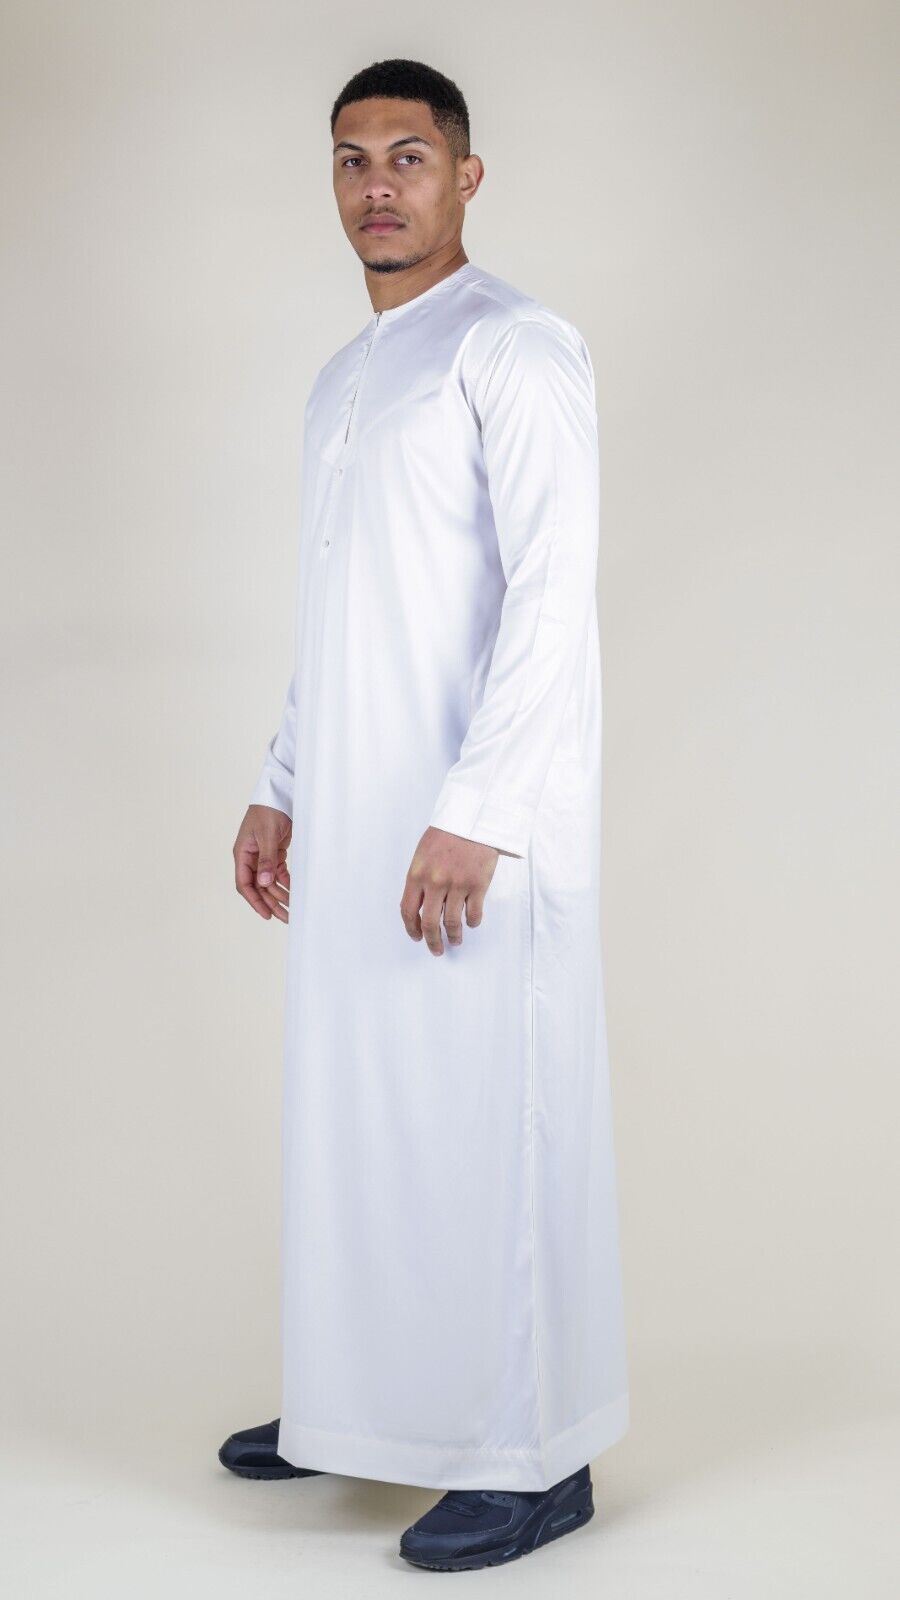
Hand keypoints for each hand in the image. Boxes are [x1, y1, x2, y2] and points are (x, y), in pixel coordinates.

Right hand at [234, 804, 291, 921]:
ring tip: (292, 909)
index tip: (266, 914)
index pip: (245, 884)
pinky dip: (286, 883)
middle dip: (271, 903)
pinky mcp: (275, 852)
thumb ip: (266, 859)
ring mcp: (263, 856)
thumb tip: (263, 883)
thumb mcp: (267, 835)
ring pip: (269, 882)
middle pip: (259, 887)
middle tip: (285, 917)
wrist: (280, 794)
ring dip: (280, 895)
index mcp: (243, 854)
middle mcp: (251, 858)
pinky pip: (278, 873)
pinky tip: (294, 892)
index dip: (254, 901)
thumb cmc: (268, 810)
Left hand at [400, 826, 501, 954]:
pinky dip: (473, 922)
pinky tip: (472, 923)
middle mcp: (435, 882)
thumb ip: (420, 879)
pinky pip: (474, 913)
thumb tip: (420, 906)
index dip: (412, 928)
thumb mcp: (423, 853)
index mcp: (417, 874)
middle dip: (432, 941)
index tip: (417, 936)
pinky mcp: (478, 885)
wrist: (474, 818)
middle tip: (436, 950)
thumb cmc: (448, 833)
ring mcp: (457, 884)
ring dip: (454, 936)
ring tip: (456, 941)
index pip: (408, 910)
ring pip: (452, 922)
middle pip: (429, 923)